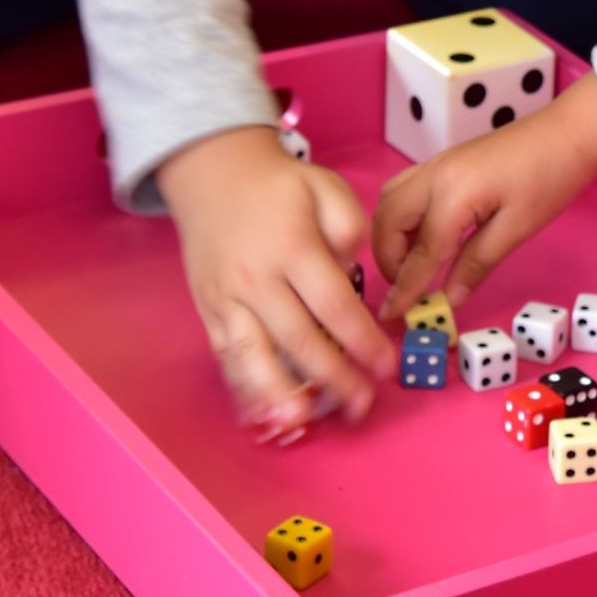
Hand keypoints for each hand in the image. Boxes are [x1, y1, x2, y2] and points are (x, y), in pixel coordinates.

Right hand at [155, 125, 393, 442]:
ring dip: (281, 395)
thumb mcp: (325, 187)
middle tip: (363, 405)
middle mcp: (256, 279)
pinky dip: (244, 388)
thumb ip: (349, 227)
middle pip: (298, 340)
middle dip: (333, 379)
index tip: (387, 367)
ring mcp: (227, 299)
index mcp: (292, 248)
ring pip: (253, 357)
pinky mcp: (209, 311)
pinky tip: (264, 412)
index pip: (333, 306)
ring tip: (306, 423)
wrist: (213, 173)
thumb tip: (354, 272)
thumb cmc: (279, 184)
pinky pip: (226, 357)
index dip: (362, 342)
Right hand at [373, 74, 596, 319]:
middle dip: (388, 260)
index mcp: (452, 194)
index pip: (420, 251)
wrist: (567, 133)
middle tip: (405, 289)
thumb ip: (476, 264)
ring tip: (408, 265)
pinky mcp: (443, 162)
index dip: (406, 288)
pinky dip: (399, 217)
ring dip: (388, 236)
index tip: (391, 315)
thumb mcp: (516, 230)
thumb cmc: (550, 180)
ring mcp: (435, 164)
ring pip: (389, 202)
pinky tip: (419, 236)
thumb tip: (449, 300)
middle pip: (388, 222)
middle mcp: (433, 175)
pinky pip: (403, 189)